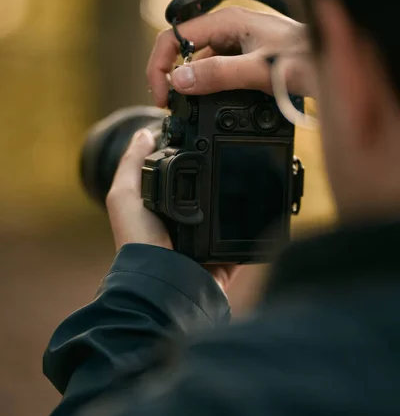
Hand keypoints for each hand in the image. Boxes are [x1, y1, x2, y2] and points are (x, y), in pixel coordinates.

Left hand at [106, 129, 239, 291]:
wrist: (161, 282)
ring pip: (227, 221)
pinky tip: (260, 214)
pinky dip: (251, 233)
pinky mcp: (224, 262)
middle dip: (219, 182)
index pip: (181, 182)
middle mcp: (185, 230)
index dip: (190, 164)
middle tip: (234, 159)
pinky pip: (243, 245)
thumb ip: (132, 164)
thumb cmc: (137, 242)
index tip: (204, 142)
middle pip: (207, 199)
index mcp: (164, 213)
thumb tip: (145, 134)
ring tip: (250, 181)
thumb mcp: (124, 196)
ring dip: (237, 206)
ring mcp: (205, 248)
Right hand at [147, 6, 309, 107]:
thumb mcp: (259, 70)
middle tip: (171, 106)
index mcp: (227, 21)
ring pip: (199, 63)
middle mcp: (228, 28)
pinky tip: (209, 104)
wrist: (333, 63)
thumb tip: (179, 80)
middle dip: (171, 76)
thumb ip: (219, 74)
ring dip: (190, 84)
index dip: (160, 65)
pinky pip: (215, 71)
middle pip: (182, 50)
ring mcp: (235, 43)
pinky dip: (207, 87)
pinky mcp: (243, 58)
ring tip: (187, 109)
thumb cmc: (306, 58)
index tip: (163, 94)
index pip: (174, 37)